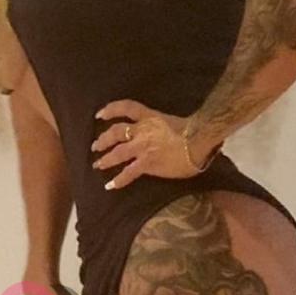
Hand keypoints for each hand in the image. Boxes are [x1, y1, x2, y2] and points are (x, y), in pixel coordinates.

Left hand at [91, 100, 215, 188]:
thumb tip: (161, 135)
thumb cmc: (193, 130)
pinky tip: (110, 186)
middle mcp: (142, 130)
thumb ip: (160, 127)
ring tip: (98, 164)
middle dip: (104, 139)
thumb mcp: (171, 121)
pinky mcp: (147, 163)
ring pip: (118, 153)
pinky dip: (118, 180)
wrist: (199, 140)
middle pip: (116, 132)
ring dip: (106, 159)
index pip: (126, 108)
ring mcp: (142, 147)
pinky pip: (129, 173)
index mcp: (149, 117)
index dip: (111, 110)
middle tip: (96, 145)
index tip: (100, 115)